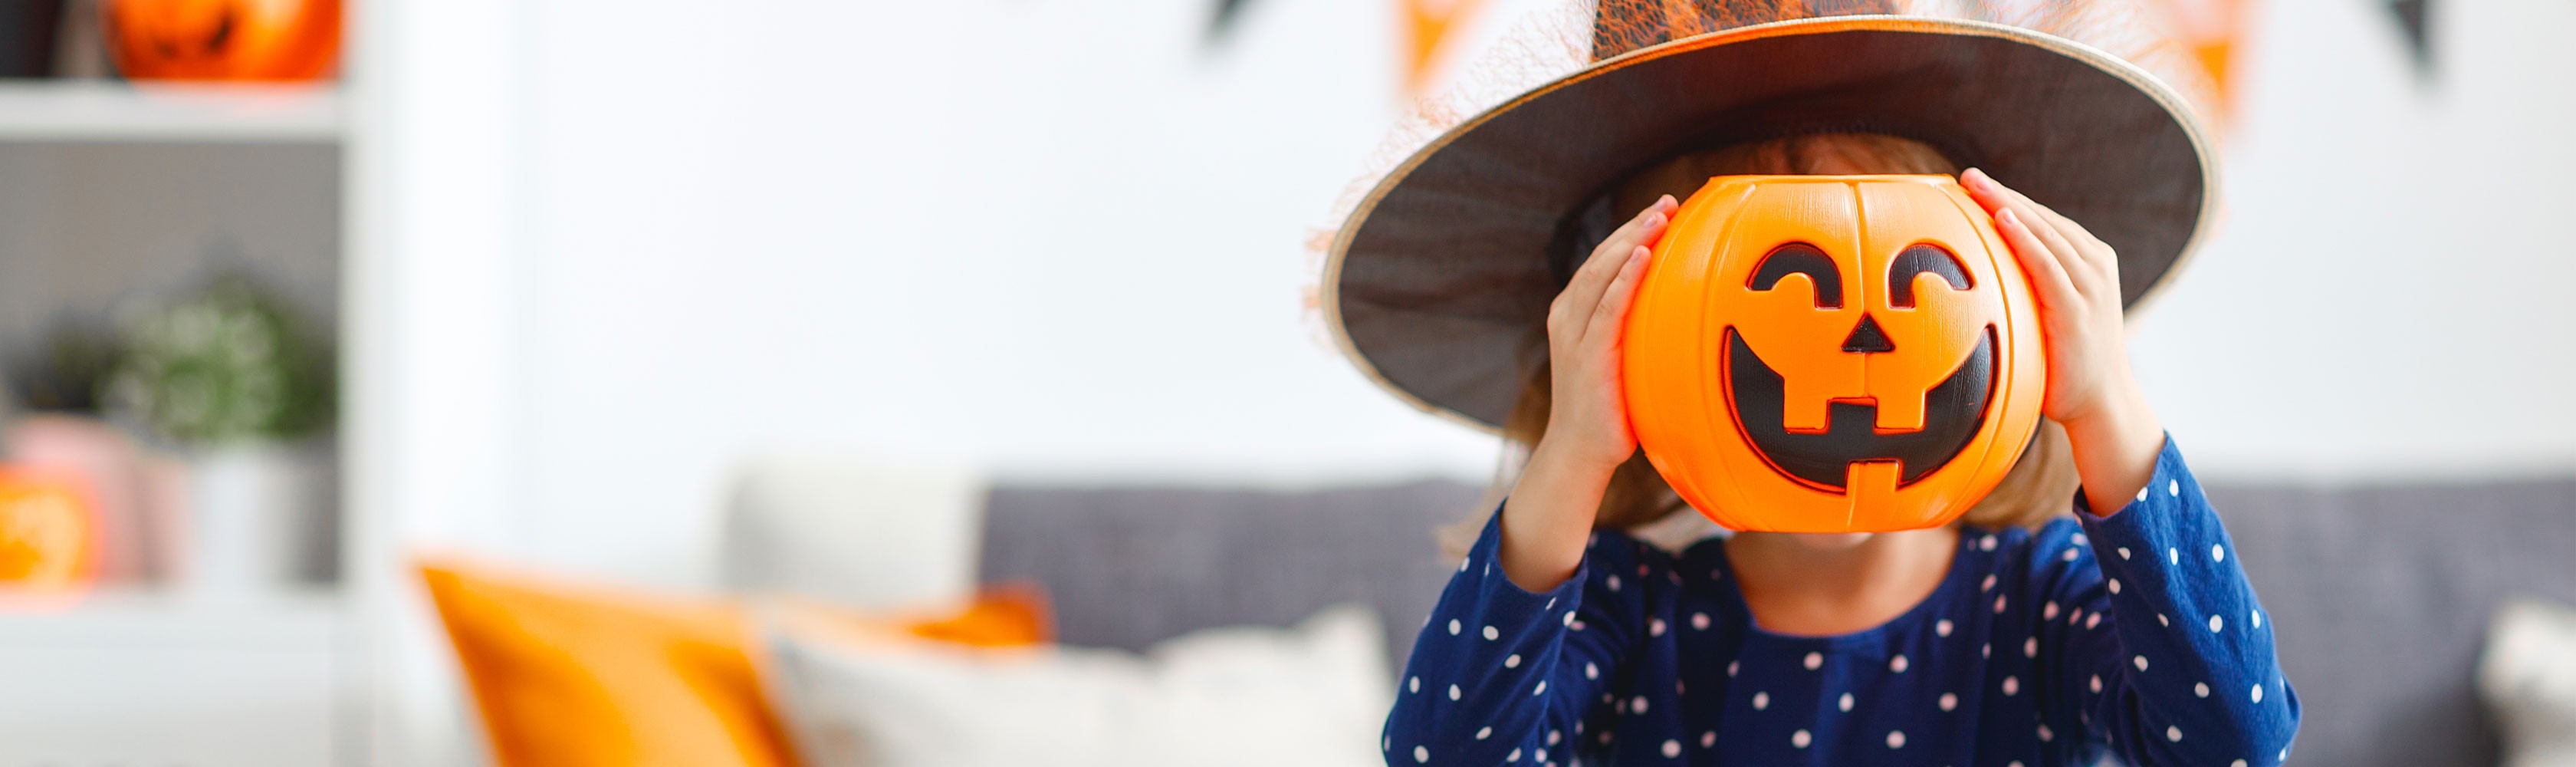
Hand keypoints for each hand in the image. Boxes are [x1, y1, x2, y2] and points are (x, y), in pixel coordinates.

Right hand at [1533, 194, 1676, 472]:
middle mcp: (1567, 317)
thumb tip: (1680, 313)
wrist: (1580, 452)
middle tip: (1668, 202)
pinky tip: (1643, 255)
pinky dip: (1625, 279)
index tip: (1661, 210)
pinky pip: (1607, 308)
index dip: (1630, 231)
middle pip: (1602, 258)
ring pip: (1602, 274)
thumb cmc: (1608, 409)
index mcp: (1573, 313)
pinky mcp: (1587, 355)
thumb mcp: (1621, 359)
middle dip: (1635, 226)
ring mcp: (1574, 335)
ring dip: (1632, 240)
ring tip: (1659, 216)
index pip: (1602, 261)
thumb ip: (1635, 331)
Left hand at [1959, 168, 2163, 513]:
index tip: (1970, 184)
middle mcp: (2092, 265)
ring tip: (1975, 186)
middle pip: (2040, 218)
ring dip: (2006, 205)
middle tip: (1965, 177)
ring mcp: (2088, 285)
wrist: (2101, 403)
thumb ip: (2026, 288)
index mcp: (2086, 260)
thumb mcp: (2046, 314)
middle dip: (2001, 195)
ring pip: (2042, 233)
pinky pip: (2048, 265)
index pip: (2041, 221)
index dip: (2006, 199)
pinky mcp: (2078, 308)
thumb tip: (1977, 280)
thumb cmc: (2066, 361)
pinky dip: (2026, 239)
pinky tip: (2002, 219)